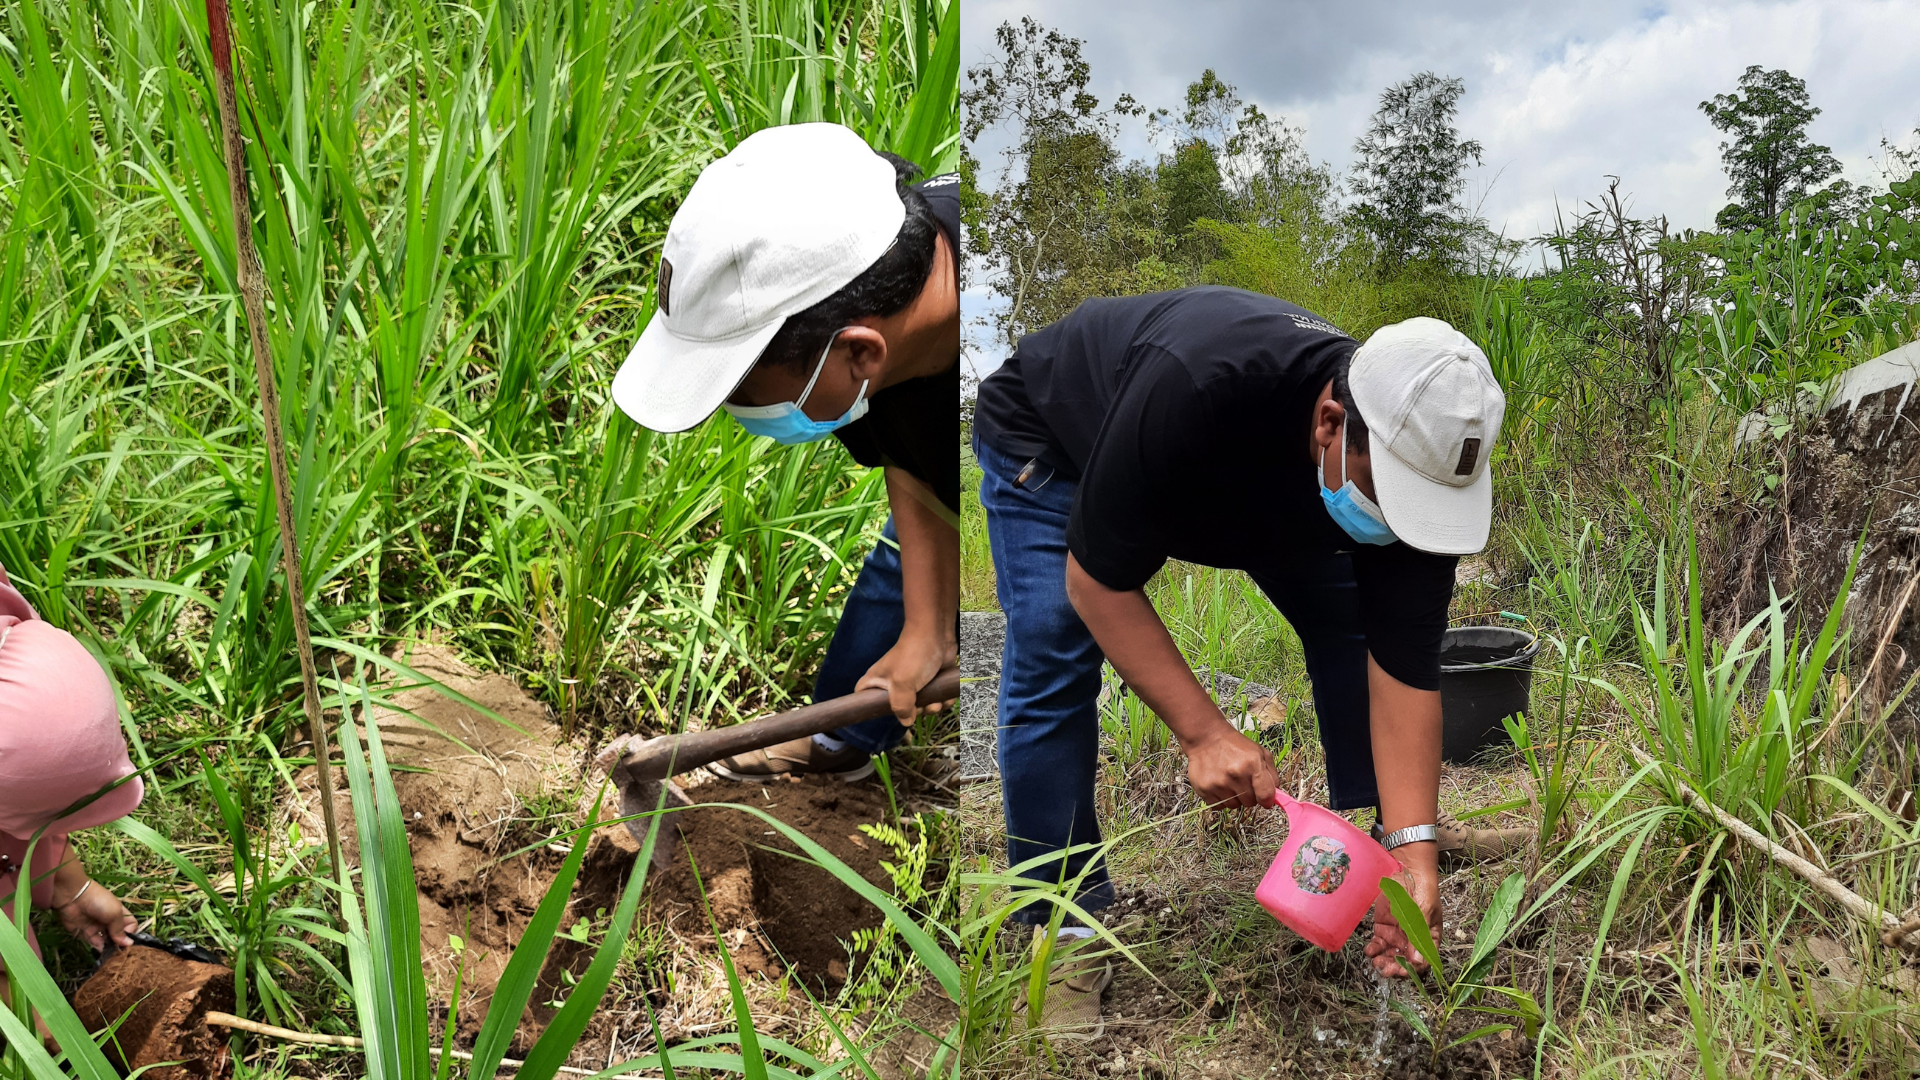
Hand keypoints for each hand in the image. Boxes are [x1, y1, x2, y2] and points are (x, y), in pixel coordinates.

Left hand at [55, 880, 135, 952]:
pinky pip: (95, 944)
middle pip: (118, 935)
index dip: (131, 933)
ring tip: (113, 954)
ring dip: (110, 948)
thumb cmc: (100, 901)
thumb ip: (120, 930)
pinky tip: (104, 951)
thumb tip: (128, 944)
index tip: (128, 940)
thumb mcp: (115, 913)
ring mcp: (97, 928)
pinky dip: (100, 949)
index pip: (130, 926)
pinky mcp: (85, 934)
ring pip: (107, 941)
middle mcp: (109, 922)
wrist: (73, 897)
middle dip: (120, 943)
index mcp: (119, 913)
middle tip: (121, 951)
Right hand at [857, 630, 956, 726]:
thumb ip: (901, 707)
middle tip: (920, 706)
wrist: (936, 633)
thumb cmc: (913, 656)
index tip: (884, 712)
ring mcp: (912, 682)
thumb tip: (907, 721)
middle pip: (898, 709)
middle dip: (914, 712)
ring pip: (920, 705)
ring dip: (932, 708)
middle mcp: (892, 683)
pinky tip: (946, 697)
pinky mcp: (930, 680)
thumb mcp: (901, 685)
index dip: (869, 708)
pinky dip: (942, 700)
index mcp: (877, 682)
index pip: (862, 699)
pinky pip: (935, 698)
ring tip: (937, 701)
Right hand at [1181, 722, 1278, 809]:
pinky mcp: (1205, 789)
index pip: (1266, 795)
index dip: (1267, 800)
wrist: (1205, 737)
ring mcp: (1219, 783)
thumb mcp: (1259, 752)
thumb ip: (1271, 774)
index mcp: (1252, 764)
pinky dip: (1220, 799)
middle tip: (1242, 782)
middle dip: (1249, 795)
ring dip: (1234, 797)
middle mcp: (1236, 774)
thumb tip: (1274, 796)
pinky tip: (1218, 785)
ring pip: (1234, 805)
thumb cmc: (1235, 745)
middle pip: (1250, 803)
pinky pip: (1218, 806)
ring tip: (1228, 781)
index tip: (1264, 799)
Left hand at [1365, 848, 1439, 978]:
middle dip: (1395, 968)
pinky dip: (1374, 949)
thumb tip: (1417, 962)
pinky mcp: (1384, 926)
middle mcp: (1413, 939)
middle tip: (1385, 969)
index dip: (1413, 969)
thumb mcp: (1424, 913)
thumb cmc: (1423, 889)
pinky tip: (1370, 951)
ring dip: (1384, 961)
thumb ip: (1419, 937)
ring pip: (1391, 955)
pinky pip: (1378, 943)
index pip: (1423, 961)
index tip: (1402, 971)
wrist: (1408, 868)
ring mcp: (1398, 934)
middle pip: (1405, 961)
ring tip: (1377, 962)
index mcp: (1429, 938)